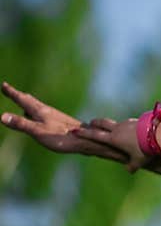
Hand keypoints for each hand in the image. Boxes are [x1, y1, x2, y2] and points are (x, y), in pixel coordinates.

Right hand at [1, 81, 128, 163]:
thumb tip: (2, 116)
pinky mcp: (61, 123)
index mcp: (40, 111)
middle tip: (10, 90)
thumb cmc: (62, 137)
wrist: (87, 141)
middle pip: (30, 101)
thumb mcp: (38, 131)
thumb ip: (21, 124)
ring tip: (23, 101)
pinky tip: (42, 119)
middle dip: (19, 96)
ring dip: (28, 103)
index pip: (22, 100)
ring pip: (38, 107)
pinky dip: (37, 112)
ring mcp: (55, 117)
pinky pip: (44, 114)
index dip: (12, 93)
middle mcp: (47, 111)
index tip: (3, 85)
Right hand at [73, 117, 150, 172]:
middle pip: (102, 123)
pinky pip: (126, 124)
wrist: (159, 134)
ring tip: (110, 128)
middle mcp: (118, 129)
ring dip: (111, 125)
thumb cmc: (146, 149)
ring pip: (115, 123)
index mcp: (113, 138)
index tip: (74, 130)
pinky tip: (129, 130)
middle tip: (89, 124)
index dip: (84, 133)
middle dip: (94, 123)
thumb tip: (129, 170)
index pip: (94, 135)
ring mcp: (127, 123)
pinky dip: (124, 126)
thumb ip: (131, 166)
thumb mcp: (138, 161)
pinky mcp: (136, 121)